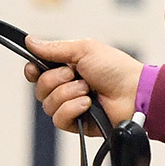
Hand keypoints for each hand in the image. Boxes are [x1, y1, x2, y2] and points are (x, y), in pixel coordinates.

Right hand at [24, 35, 142, 129]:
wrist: (134, 93)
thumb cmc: (115, 68)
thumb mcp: (83, 49)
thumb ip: (54, 48)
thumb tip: (30, 41)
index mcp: (67, 68)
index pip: (37, 72)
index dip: (33, 71)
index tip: (35, 68)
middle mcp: (67, 87)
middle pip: (40, 88)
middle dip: (55, 80)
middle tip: (75, 75)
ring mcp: (72, 106)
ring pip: (48, 104)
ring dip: (68, 94)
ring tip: (87, 90)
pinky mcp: (77, 124)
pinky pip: (59, 119)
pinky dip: (72, 109)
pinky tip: (87, 104)